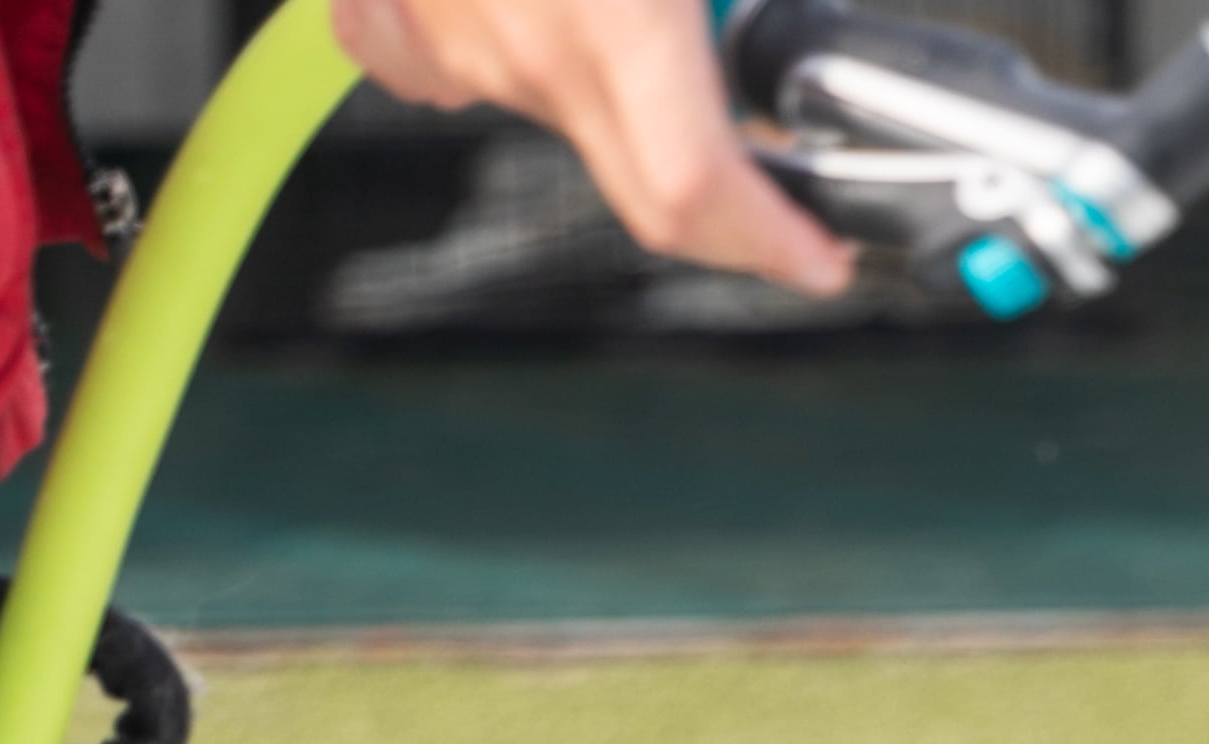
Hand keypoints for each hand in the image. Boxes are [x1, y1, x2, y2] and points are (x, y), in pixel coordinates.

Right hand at [333, 0, 855, 295]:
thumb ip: (734, 1)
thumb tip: (817, 16)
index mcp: (616, 18)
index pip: (697, 194)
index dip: (771, 245)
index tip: (820, 253)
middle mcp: (526, 47)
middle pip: (640, 182)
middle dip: (726, 197)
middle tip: (778, 172)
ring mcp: (448, 33)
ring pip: (559, 116)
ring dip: (626, 99)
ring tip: (654, 22)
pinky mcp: (388, 5)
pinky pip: (445, 66)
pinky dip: (507, 52)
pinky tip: (539, 6)